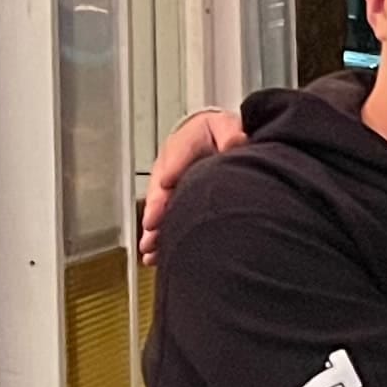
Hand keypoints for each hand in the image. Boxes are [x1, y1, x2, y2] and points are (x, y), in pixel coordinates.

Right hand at [138, 104, 246, 262]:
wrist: (214, 141)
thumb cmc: (218, 136)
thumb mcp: (225, 128)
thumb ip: (229, 134)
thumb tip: (235, 142)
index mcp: (183, 146)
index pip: (176, 157)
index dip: (172, 170)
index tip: (167, 182)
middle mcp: (170, 170)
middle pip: (160, 190)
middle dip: (156, 209)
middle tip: (153, 224)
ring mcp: (168, 190)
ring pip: (158, 211)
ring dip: (154, 230)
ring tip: (150, 248)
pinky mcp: (171, 206)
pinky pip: (163, 224)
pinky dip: (160, 241)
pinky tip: (155, 258)